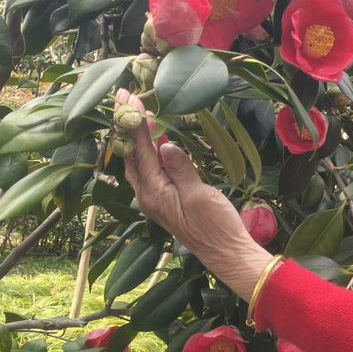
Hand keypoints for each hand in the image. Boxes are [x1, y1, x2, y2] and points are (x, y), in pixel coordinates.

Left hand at [117, 90, 268, 298]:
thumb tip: (164, 145)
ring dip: (137, 138)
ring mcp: (155, 200)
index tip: (131, 99)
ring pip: (138, 163)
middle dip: (128, 127)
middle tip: (126, 98)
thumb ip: (179, 168)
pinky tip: (155, 140)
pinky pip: (150, 171)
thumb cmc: (217, 226)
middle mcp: (148, 196)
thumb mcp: (200, 194)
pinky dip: (148, 151)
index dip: (135, 124)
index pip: (140, 151)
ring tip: (139, 113)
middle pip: (130, 155)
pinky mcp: (165, 201)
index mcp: (153, 193)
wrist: (227, 253)